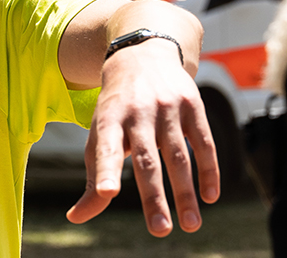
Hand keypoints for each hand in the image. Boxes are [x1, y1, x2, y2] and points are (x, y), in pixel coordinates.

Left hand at [66, 41, 218, 235]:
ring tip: (190, 225)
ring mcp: (167, 108)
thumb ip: (93, 177)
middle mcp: (137, 113)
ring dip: (185, 192)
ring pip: (178, 156)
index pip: (106, 149)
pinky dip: (209, 170)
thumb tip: (76, 217)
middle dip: (154, 197)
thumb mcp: (99, 134)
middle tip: (160, 230)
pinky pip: (204, 143)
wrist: (142, 56)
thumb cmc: (116, 107)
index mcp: (108, 120)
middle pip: (146, 160)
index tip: (106, 194)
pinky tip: (209, 197)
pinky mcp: (193, 107)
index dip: (105, 171)